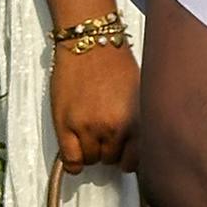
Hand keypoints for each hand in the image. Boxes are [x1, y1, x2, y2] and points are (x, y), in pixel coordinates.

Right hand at [50, 44, 140, 172]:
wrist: (91, 44)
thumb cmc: (116, 64)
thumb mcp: (140, 95)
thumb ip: (140, 122)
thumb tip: (140, 144)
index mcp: (137, 121)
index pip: (135, 161)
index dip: (128, 158)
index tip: (125, 155)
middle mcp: (115, 129)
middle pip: (112, 160)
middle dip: (110, 152)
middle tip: (106, 139)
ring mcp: (89, 128)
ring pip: (91, 160)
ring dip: (92, 152)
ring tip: (91, 138)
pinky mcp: (66, 125)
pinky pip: (71, 159)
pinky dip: (74, 162)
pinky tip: (77, 155)